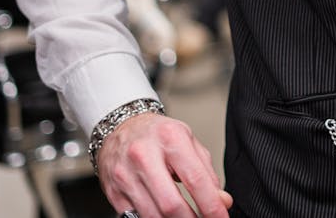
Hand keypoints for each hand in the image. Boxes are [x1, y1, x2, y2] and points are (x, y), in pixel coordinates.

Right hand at [96, 112, 232, 216]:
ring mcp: (125, 174)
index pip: (195, 180)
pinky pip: (135, 216)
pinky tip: (162, 214)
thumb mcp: (187, 142)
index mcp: (170, 138)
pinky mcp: (113, 191)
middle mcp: (144, 155)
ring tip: (185, 217)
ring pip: (152, 215)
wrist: (121, 127)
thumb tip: (222, 201)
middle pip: (171, 204)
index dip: (211, 205)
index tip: (221, 217)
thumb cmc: (157, 134)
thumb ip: (207, 172)